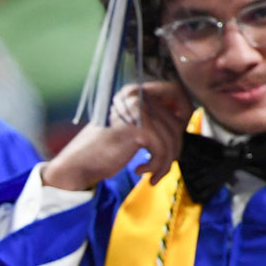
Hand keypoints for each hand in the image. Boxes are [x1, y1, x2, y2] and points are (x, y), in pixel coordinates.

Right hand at [41, 81, 191, 190]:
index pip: (176, 92)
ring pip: (172, 139)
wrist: (80, 162)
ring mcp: (138, 111)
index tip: (178, 133)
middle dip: (173, 148)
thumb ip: (154, 118)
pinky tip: (141, 172)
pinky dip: (156, 167)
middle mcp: (137, 96)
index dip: (184, 113)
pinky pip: (162, 151)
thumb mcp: (132, 126)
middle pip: (176, 122)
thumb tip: (185, 121)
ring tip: (152, 173)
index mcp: (135, 92)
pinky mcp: (138, 129)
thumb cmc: (105, 148)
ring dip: (164, 162)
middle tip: (159, 164)